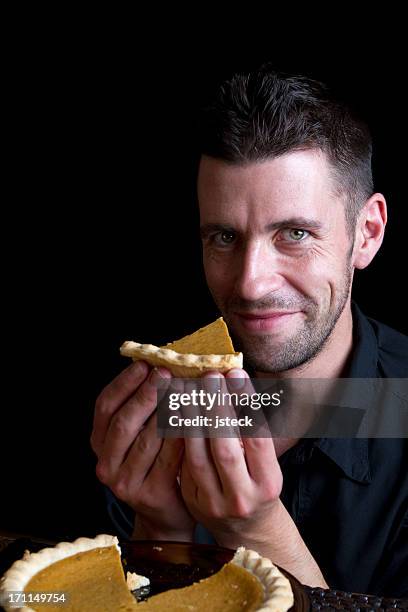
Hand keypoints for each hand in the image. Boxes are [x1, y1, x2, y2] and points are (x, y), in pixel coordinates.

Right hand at [91, 361, 195, 540]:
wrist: (168, 512)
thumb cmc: (158, 461)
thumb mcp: (140, 434)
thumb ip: (144, 406)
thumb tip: (159, 363)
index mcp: (100, 443)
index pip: (104, 407)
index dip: (123, 383)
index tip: (143, 364)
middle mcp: (106, 464)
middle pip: (123, 422)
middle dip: (145, 394)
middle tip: (165, 373)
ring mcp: (126, 483)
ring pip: (147, 440)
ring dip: (166, 411)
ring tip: (184, 390)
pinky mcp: (151, 494)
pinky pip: (169, 458)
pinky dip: (182, 435)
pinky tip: (195, 417)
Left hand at [180, 369, 327, 586]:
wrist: (248, 529)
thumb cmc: (258, 483)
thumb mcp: (266, 461)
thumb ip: (253, 428)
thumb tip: (235, 379)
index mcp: (268, 483)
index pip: (257, 437)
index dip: (245, 403)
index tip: (235, 373)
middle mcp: (242, 496)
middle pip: (225, 447)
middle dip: (214, 408)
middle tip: (208, 376)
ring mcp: (214, 504)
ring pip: (197, 457)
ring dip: (189, 419)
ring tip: (186, 389)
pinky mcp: (193, 503)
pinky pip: (182, 466)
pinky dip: (178, 437)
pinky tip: (174, 412)